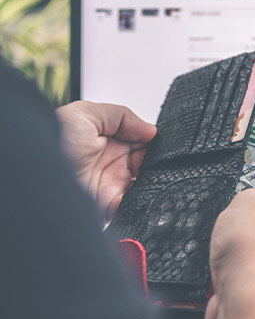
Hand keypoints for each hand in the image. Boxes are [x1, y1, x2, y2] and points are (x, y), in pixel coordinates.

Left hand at [56, 101, 155, 220]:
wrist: (33, 174)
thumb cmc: (53, 140)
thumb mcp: (87, 114)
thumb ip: (122, 117)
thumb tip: (151, 130)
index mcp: (108, 140)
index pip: (140, 140)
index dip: (151, 140)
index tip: (157, 140)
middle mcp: (111, 162)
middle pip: (146, 162)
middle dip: (153, 160)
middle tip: (153, 158)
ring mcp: (112, 184)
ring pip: (144, 182)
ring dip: (150, 178)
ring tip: (147, 172)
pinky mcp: (110, 204)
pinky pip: (133, 203)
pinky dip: (140, 198)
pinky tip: (138, 188)